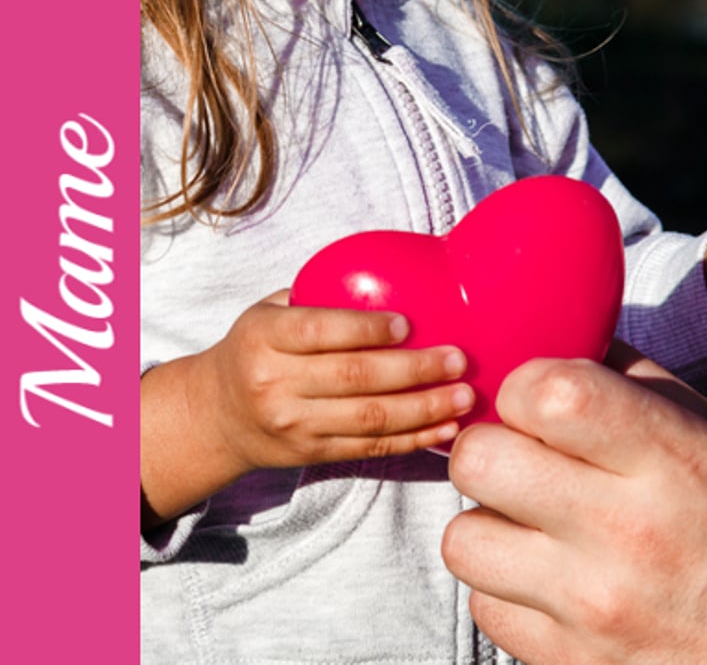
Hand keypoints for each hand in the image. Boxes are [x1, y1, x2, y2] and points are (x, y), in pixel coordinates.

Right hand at [140, 290, 473, 525]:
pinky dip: (415, 439)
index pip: (320, 330)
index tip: (409, 324)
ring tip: (465, 396)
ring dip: (426, 408)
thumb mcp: (269, 313)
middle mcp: (275, 383)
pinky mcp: (313, 454)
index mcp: (264, 337)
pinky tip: (447, 428)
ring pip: (370, 418)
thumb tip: (395, 277)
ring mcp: (294, 425)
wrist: (217, 415)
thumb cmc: (258, 350)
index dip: (367, 329)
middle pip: (356, 377)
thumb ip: (318, 297)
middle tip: (458, 360)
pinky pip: (372, 447)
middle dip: (416, 369)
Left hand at [443, 344, 706, 663]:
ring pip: (461, 539)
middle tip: (524, 455)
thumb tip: (549, 337)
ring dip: (490, 522)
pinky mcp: (569, 662)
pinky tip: (552, 575)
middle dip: (491, 446)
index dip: (524, 384)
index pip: (543, 392)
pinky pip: (483, 606)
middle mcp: (627, 532)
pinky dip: (508, 586)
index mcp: (671, 457)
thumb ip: (625, 379)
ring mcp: (594, 607)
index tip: (540, 399)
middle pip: (479, 460)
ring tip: (535, 521)